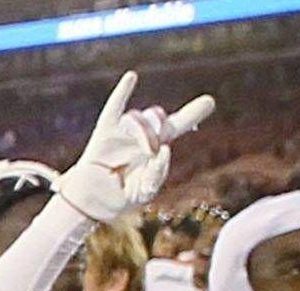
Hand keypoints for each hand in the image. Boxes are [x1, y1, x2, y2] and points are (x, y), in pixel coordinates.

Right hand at [55, 73, 217, 223]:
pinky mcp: (104, 133)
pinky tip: (132, 77)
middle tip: (156, 150)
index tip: (208, 103)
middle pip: (158, 116)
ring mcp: (122, 133)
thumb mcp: (145, 191)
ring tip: (147, 151)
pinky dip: (123, 92)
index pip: (178, 125)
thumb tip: (165, 149)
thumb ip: (157, 173)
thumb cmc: (119, 198)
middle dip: (162, 128)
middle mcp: (141, 135)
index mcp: (155, 147)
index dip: (192, 113)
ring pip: (139, 118)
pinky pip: (114, 109)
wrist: (91, 203)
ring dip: (145, 133)